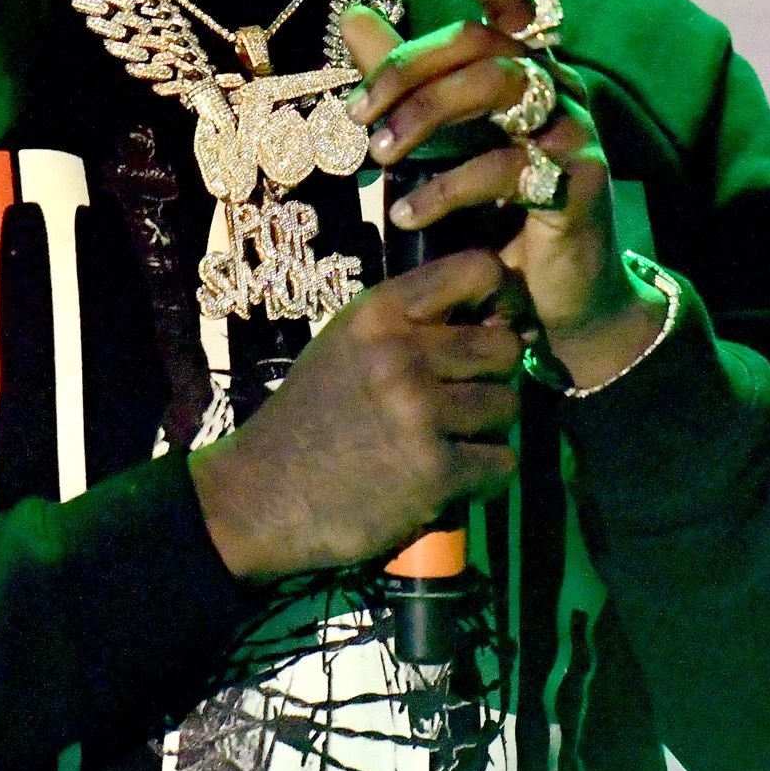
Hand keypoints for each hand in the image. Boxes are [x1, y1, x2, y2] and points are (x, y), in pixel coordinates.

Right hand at [188, 247, 523, 581]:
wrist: (262, 499)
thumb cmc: (310, 419)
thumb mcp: (348, 346)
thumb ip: (411, 324)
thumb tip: (496, 317)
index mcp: (380, 314)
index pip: (480, 271)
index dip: (503, 299)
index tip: (491, 328)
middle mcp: (402, 354)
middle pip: (504, 347)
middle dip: (492, 377)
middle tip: (461, 402)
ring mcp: (420, 414)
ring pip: (508, 406)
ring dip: (485, 431)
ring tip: (445, 444)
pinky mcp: (436, 472)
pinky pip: (502, 463)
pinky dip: (483, 477)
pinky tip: (448, 480)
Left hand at [342, 0, 666, 389]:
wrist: (561, 297)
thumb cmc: (501, 213)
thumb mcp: (445, 142)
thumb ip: (406, 82)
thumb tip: (353, 18)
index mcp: (533, 72)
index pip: (510, 3)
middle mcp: (562, 90)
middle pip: (484, 44)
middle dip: (410, 70)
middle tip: (359, 115)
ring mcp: (576, 133)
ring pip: (500, 86)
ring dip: (426, 117)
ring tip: (379, 160)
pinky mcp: (578, 183)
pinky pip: (508, 167)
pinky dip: (446, 189)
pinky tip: (408, 216)